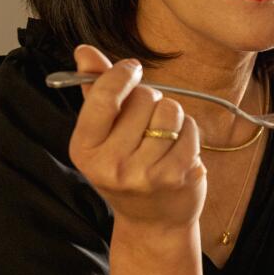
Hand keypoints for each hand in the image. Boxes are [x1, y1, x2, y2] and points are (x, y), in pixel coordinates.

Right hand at [67, 44, 205, 231]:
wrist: (152, 223)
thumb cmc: (125, 167)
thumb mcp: (102, 133)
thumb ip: (94, 89)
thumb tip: (84, 51)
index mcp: (84, 148)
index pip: (104, 95)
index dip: (122, 74)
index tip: (131, 70)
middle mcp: (109, 165)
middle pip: (143, 97)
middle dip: (150, 100)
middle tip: (145, 124)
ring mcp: (143, 174)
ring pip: (169, 110)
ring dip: (171, 116)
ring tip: (162, 137)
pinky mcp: (174, 176)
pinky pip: (189, 128)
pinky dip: (188, 132)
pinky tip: (177, 150)